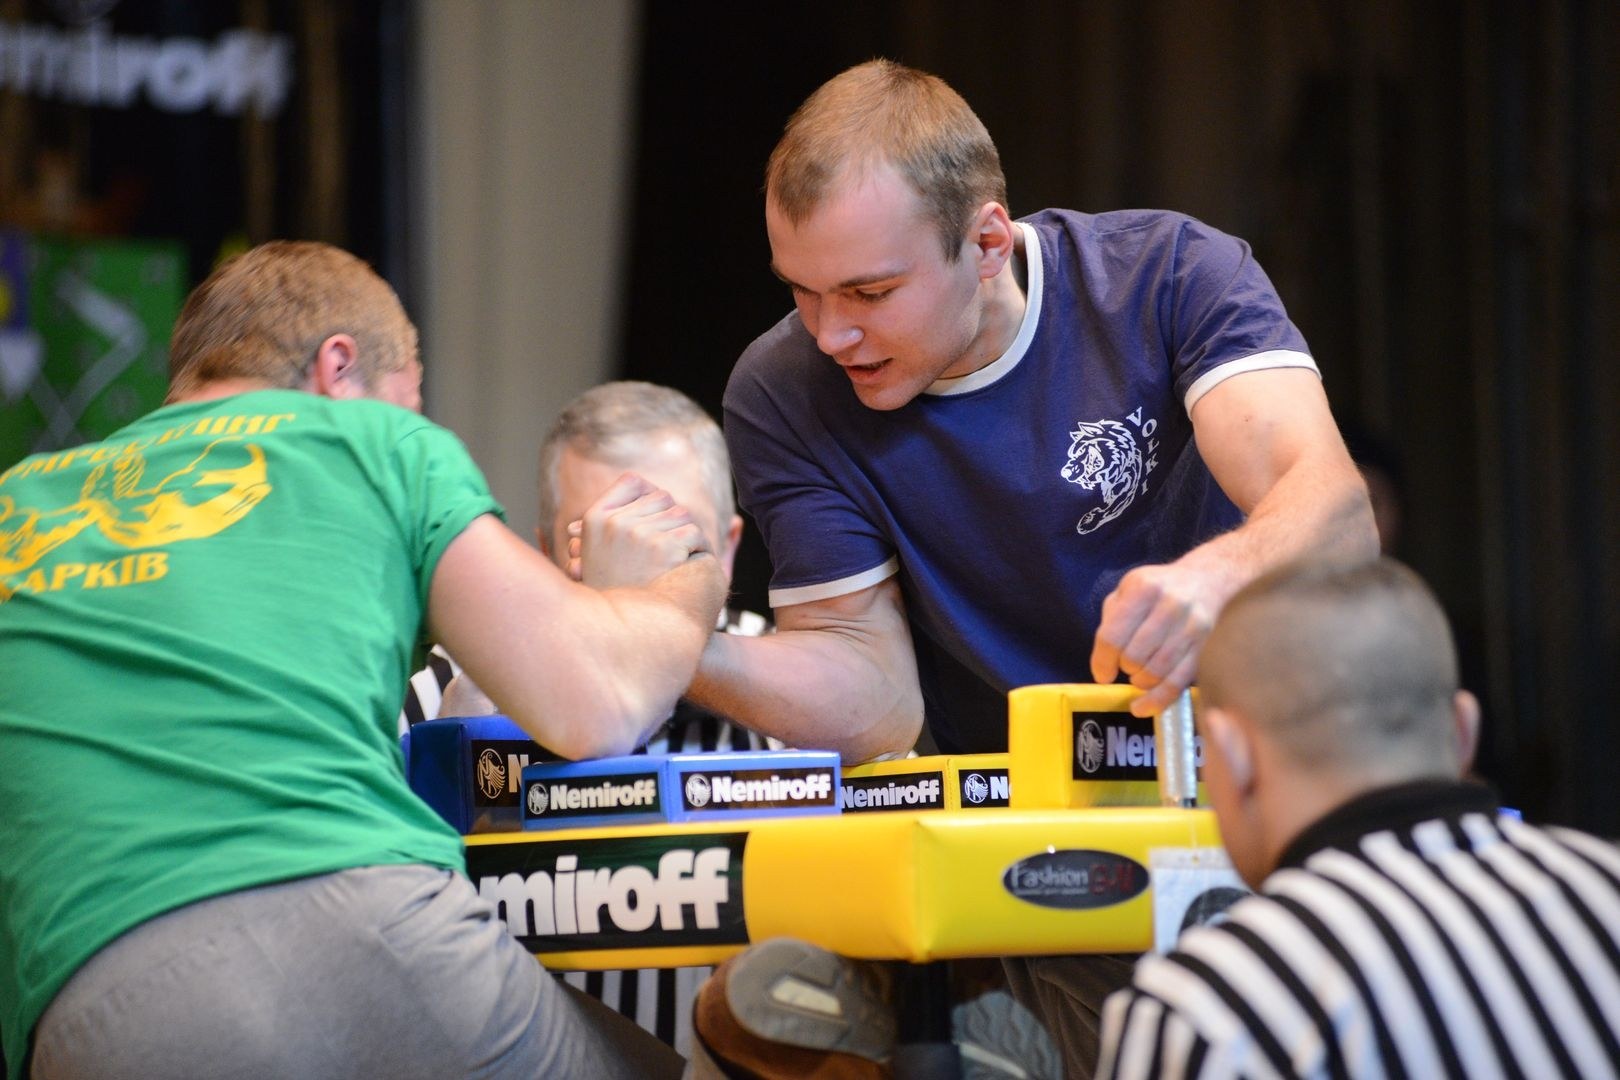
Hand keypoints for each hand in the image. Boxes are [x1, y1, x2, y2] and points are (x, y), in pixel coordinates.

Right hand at [568, 472, 712, 588]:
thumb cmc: (612, 598)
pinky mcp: (666, 549)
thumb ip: (612, 522)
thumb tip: (631, 488)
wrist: (623, 639)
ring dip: (686, 535)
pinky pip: (694, 534)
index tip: (654, 516)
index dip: (648, 495)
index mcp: (595, 519)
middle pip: (662, 497)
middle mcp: (615, 523)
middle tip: (671, 544)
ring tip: (681, 558)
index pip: (632, 481)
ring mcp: (640, 535)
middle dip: (670, 518)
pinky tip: (690, 565)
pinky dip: (698, 549)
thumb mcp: (596, 556)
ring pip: (682, 515)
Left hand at [1090, 561, 1226, 716]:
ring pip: (1155, 672)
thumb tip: (1103, 662)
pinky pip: (1178, 683)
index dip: (1102, 661)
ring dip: (1140, 681)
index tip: (1101, 675)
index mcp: (1143, 589)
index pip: (1113, 636)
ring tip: (1139, 673)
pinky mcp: (1205, 647)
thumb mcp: (1128, 590)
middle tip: (1127, 663)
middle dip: (1124, 667)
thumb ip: (1112, 620)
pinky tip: (1143, 708)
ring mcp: (1191, 628)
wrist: (1207, 581)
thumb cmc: (1158, 589)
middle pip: (1134, 657)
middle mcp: (1169, 606)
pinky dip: (1157, 700)